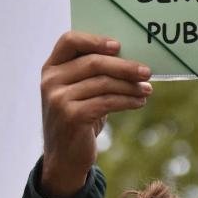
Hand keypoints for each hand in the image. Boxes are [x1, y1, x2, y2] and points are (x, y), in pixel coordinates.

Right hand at [40, 31, 151, 197]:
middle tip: (147, 72)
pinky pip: (107, 102)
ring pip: (104, 83)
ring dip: (130, 86)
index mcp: (51, 68)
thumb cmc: (78, 119)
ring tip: (146, 90)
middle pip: (94, 62)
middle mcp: (50, 81)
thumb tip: (131, 59)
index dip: (95, 40)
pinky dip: (127, 101)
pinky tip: (139, 102)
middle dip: (124, 66)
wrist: (64, 158)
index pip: (69, 41)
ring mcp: (58, 99)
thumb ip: (92, 73)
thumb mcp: (79, 92)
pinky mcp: (71, 116)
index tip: (119, 46)